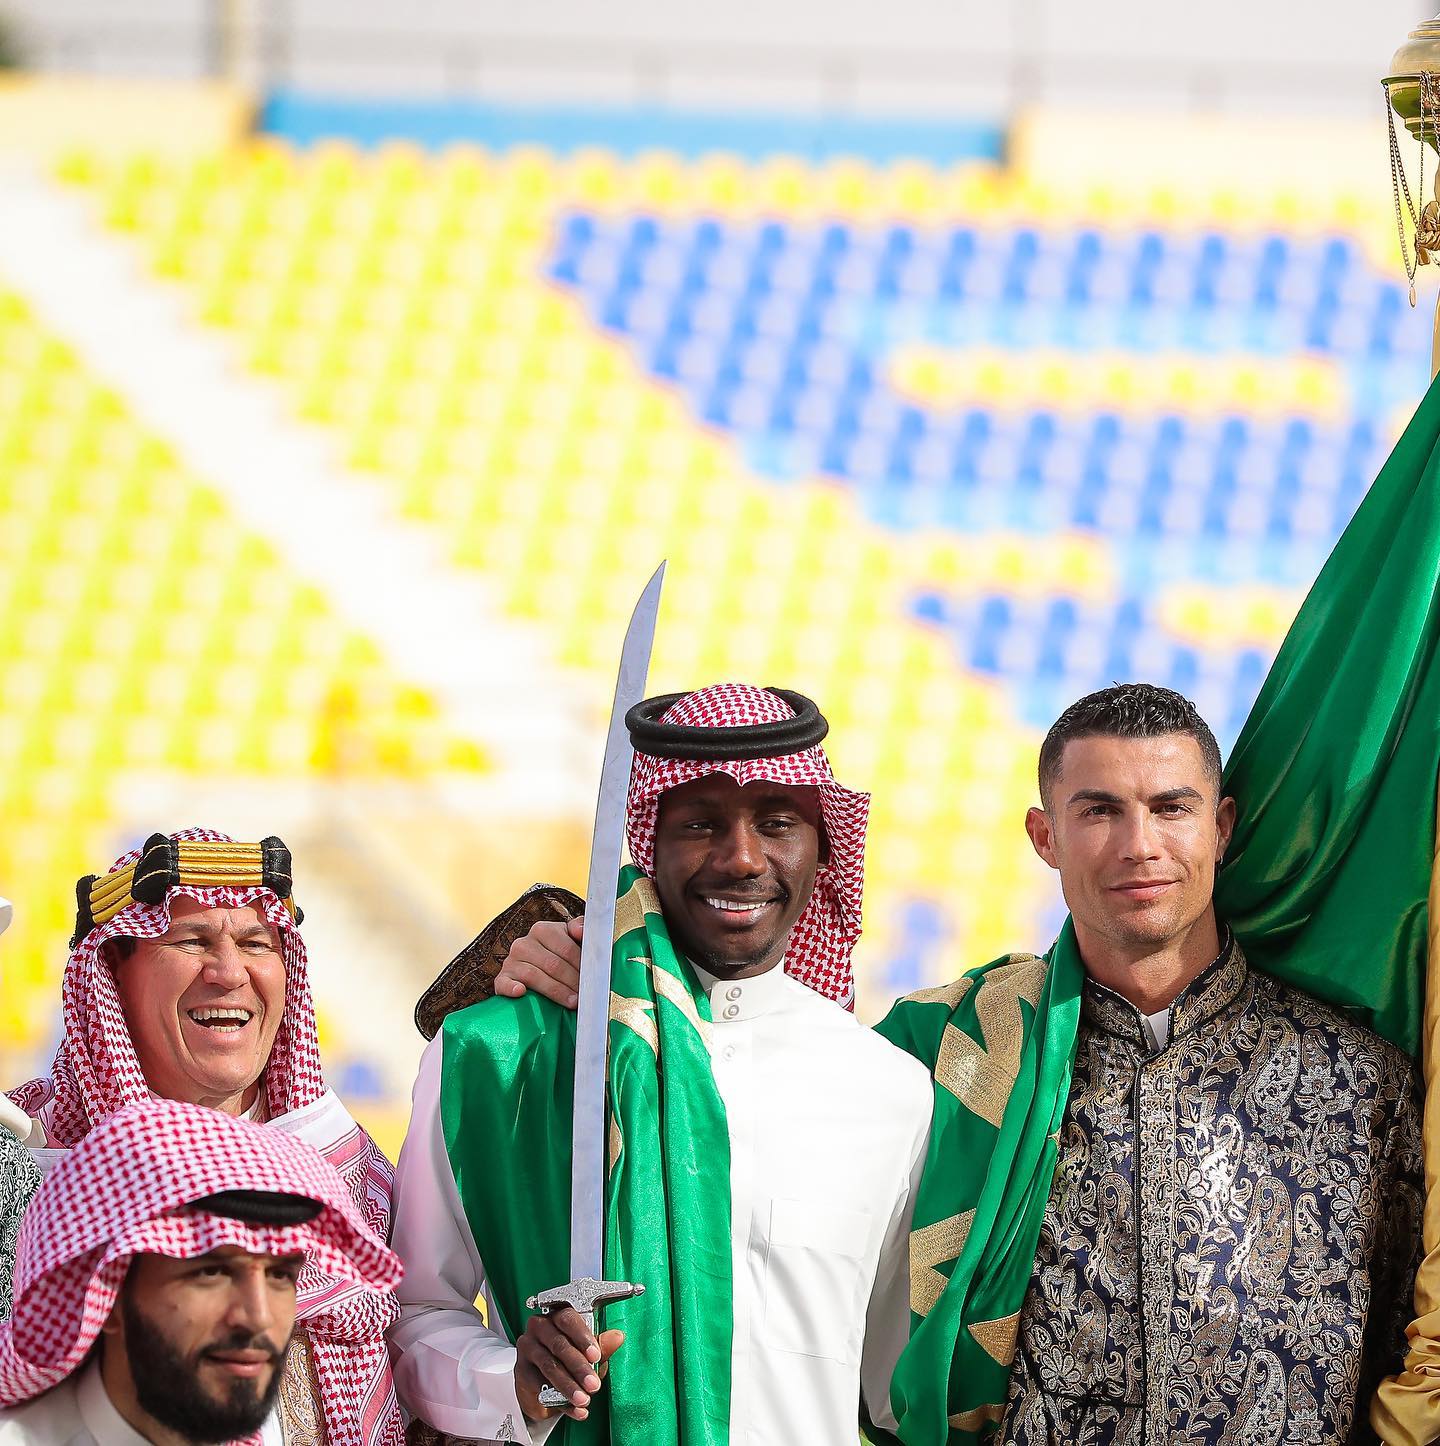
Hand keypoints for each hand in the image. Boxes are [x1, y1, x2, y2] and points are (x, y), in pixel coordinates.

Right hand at [494, 915, 583, 1008]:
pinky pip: (505, 983)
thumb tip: (581, 931)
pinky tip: (521, 992)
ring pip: (534, 975)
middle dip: (572, 982)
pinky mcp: (501, 979)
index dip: (582, 966)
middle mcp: (524, 943)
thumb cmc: (557, 955)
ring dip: (555, 991)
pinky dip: (512, 988)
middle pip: (553, 964)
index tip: (594, 980)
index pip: (566, 948)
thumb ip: (580, 929)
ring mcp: (510, 961)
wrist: (531, 969)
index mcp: (542, 930)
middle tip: (586, 996)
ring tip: (572, 1003)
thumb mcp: (569, 939)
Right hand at [514, 1306, 623, 1421]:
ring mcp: (527, 1348)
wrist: (542, 1386)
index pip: (568, 1319)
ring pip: (549, 1366)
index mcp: (557, 1316)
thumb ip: (601, 1346)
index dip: (583, 1337)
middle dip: (578, 1367)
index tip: (596, 1356)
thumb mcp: (588, 1353)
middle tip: (593, 1385)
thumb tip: (617, 1336)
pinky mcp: (521, 1371)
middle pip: (559, 1344)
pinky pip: (540, 1387)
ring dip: (569, 1386)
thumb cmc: (568, 1360)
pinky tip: (575, 1410)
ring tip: (584, 1400)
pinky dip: (560, 1401)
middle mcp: (539, 1327)